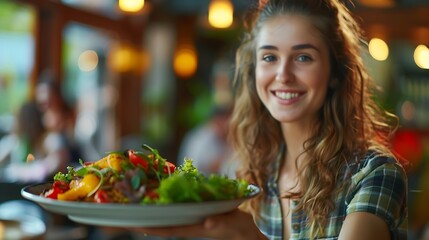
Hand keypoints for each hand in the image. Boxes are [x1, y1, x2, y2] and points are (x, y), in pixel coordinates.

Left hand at [129, 209, 267, 239]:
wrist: (247, 234)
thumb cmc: (242, 231)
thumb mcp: (234, 224)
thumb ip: (221, 223)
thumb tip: (208, 223)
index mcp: (197, 228)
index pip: (169, 229)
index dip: (151, 226)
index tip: (134, 223)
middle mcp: (192, 224)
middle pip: (164, 224)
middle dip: (146, 220)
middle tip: (127, 213)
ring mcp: (194, 220)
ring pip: (170, 217)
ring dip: (155, 212)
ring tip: (138, 205)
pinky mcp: (200, 214)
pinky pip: (179, 211)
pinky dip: (168, 206)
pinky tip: (161, 200)